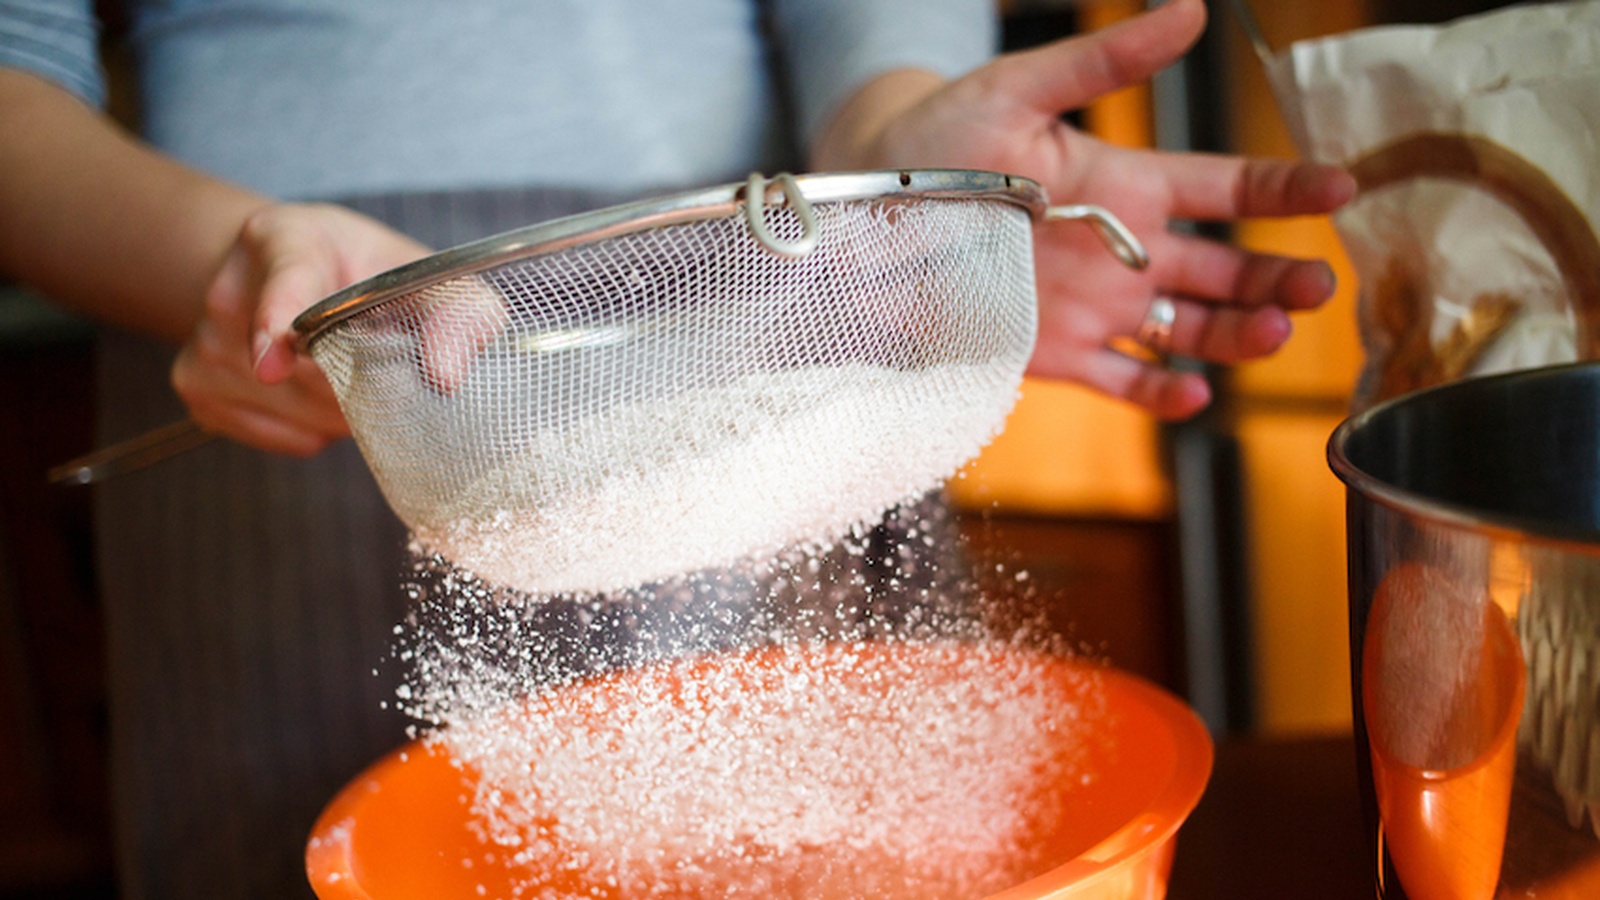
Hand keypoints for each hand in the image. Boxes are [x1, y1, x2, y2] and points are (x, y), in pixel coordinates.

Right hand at [172, 203, 430, 454]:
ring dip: (345, 411)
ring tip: (351, 367)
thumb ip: (457, 315)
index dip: (277, 319)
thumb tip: (446, 377)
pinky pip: (283, 437)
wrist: (293, 272)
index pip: (281, 280)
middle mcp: (230, 289)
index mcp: (283, 239)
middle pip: (306, 371)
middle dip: (364, 381)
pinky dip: (317, 430)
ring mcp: (204, 343)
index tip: (273, 359)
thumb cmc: (368, 277)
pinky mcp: (197, 389)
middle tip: (384, 356)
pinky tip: (322, 394)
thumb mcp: (422, 276)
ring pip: (297, 411)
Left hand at [847, 0, 1354, 418]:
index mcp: (1125, 185)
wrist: (864, 217)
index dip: (1284, 189)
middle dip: (1276, 278)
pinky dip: (1161, 393)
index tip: (1342, 190)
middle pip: (1223, 269)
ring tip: (1272, 336)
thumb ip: (1103, 61)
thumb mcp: (1017, 91)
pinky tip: (1194, 393)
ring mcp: (1094, 308)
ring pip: (1189, 330)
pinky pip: (1122, 381)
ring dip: (1236, 336)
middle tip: (1317, 286)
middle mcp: (1122, 250)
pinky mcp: (1055, 356)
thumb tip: (1190, 11)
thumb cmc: (935, 141)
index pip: (1225, 187)